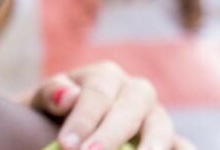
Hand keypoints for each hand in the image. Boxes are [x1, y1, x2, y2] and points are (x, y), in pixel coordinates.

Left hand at [28, 61, 191, 149]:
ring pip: (161, 125)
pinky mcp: (167, 140)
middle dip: (112, 133)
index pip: (98, 92)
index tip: (67, 145)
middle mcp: (135, 92)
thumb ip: (49, 94)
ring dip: (153, 145)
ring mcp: (155, 117)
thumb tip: (67, 96)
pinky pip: (181, 145)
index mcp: (105, 76)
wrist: (56, 127)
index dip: (83, 118)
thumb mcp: (38, 103)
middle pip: (132, 105)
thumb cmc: (48, 117)